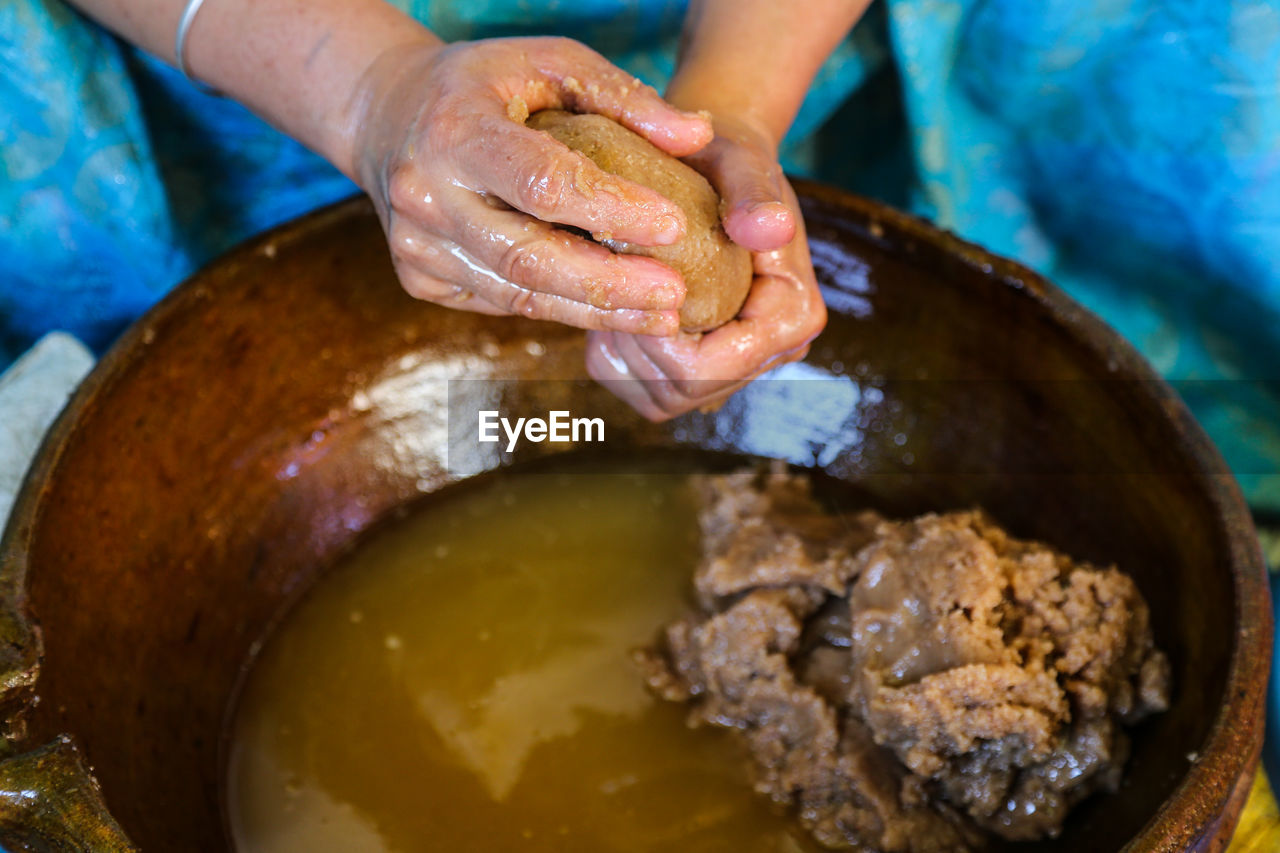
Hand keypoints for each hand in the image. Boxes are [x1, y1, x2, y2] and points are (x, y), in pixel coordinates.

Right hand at [350, 37, 713, 333]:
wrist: (386, 115)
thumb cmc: (484, 84)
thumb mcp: (548, 63)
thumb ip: (624, 97)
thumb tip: (698, 136)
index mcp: (455, 130)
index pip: (542, 183)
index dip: (611, 209)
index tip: (674, 225)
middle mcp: (426, 194)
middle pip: (529, 256)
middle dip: (609, 284)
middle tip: (674, 296)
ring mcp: (417, 245)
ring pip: (518, 294)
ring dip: (595, 312)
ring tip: (660, 316)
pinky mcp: (420, 278)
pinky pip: (503, 302)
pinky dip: (561, 308)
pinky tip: (610, 311)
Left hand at [585, 116, 825, 420]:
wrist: (718, 170)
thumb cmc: (727, 162)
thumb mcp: (740, 165)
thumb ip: (755, 195)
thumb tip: (770, 229)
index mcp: (794, 316)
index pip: (709, 366)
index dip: (655, 338)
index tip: (628, 281)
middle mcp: (775, 353)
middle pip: (682, 391)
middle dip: (634, 347)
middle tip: (612, 285)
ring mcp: (740, 368)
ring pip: (662, 401)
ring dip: (623, 355)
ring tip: (616, 294)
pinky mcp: (709, 373)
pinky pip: (650, 396)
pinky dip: (621, 362)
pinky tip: (617, 313)